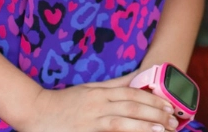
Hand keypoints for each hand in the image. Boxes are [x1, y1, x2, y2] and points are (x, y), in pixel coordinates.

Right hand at [16, 83, 179, 131]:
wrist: (35, 112)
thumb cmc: (64, 102)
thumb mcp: (89, 89)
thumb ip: (113, 86)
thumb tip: (136, 80)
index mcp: (100, 92)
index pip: (131, 93)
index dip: (152, 98)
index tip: (168, 104)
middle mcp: (97, 104)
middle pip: (131, 107)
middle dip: (154, 113)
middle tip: (172, 120)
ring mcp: (91, 121)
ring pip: (122, 122)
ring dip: (144, 126)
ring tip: (162, 130)